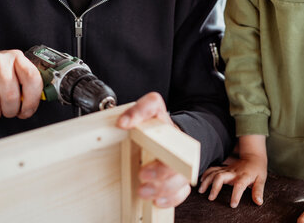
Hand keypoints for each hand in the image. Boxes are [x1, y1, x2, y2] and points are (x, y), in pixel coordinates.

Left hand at [116, 92, 189, 207]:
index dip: (139, 112)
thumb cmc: (146, 135)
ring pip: (181, 175)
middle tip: (142, 174)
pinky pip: (182, 189)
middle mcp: (172, 135)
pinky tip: (156, 200)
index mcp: (158, 118)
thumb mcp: (132, 125)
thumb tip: (121, 124)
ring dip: (164, 187)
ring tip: (143, 191)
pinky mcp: (180, 177)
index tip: (122, 124)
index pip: (152, 103)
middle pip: (177, 151)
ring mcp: (179, 157)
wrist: (164, 144)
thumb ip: (126, 119)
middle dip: (161, 169)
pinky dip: (171, 197)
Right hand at [198, 135, 266, 207]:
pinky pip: (213, 169)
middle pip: (221, 177)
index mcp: (244, 177)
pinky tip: (201, 180)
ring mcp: (227, 169)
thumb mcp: (261, 180)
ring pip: (214, 173)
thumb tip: (258, 202)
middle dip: (215, 187)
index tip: (232, 204)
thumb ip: (258, 191)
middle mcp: (233, 173)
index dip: (236, 195)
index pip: (239, 185)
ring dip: (207, 181)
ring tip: (201, 190)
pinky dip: (206, 174)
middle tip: (210, 198)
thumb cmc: (257, 170)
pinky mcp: (223, 168)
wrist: (252, 157)